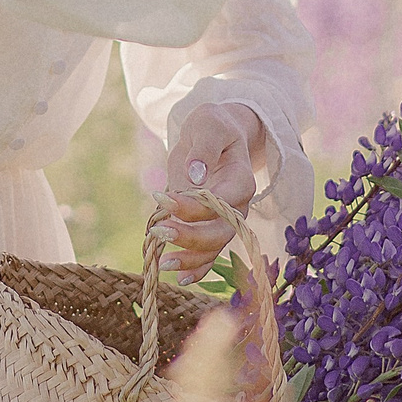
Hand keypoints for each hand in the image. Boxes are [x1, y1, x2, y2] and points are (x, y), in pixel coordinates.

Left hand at [153, 102, 267, 283]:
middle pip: (221, 231)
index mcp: (241, 179)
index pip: (220, 201)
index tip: (162, 197)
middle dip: (191, 236)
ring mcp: (227, 220)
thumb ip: (204, 146)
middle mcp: (239, 205)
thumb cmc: (211, 127)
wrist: (214, 137)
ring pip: (215, 248)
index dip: (193, 206)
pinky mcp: (213, 227)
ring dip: (191, 258)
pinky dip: (197, 268)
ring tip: (164, 263)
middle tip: (160, 231)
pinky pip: (210, 254)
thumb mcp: (207, 124)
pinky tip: (179, 277)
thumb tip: (196, 173)